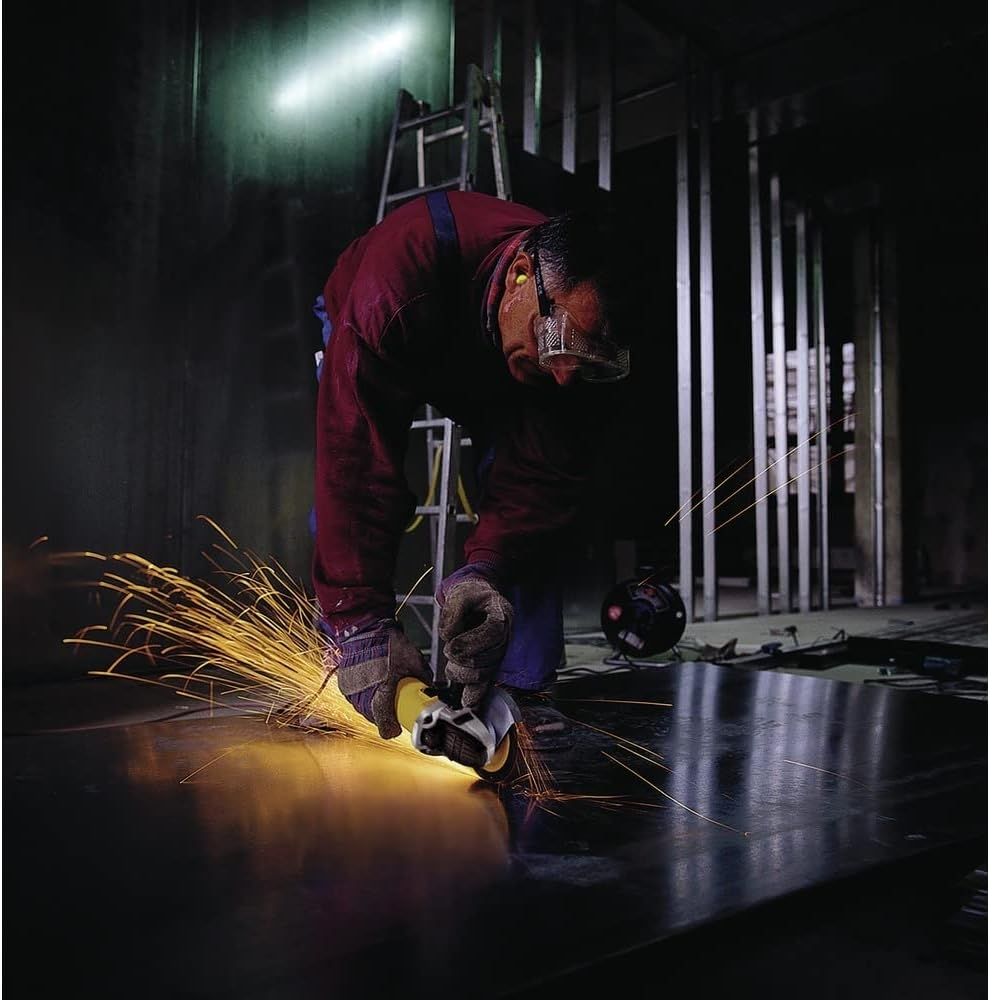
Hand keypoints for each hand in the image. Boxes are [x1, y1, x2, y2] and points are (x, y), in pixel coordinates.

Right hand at [331, 620, 431, 738]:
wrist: (365, 628)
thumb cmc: (389, 643)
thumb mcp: (414, 661)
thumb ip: (423, 678)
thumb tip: (430, 689)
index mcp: (382, 695)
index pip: (386, 727)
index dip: (394, 728)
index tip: (399, 725)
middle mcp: (364, 698)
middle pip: (376, 719)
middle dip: (386, 714)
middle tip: (395, 702)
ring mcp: (352, 692)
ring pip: (365, 710)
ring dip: (374, 705)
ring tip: (383, 690)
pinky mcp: (344, 686)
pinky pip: (356, 699)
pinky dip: (364, 696)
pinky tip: (372, 683)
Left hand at [437, 565, 513, 709]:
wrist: (478, 599)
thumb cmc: (470, 595)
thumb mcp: (459, 594)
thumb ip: (452, 612)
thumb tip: (450, 636)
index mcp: (501, 615)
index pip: (493, 633)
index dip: (472, 643)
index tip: (452, 647)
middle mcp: (505, 635)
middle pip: (489, 657)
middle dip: (464, 660)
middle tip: (450, 653)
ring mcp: (499, 652)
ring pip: (486, 672)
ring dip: (464, 674)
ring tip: (452, 666)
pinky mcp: (490, 663)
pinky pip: (486, 683)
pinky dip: (476, 694)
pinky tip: (467, 704)